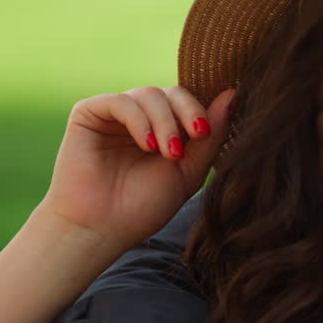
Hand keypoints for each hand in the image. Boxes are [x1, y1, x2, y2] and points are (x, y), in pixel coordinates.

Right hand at [38, 86, 234, 248]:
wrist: (100, 230)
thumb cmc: (143, 207)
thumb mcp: (188, 172)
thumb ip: (210, 136)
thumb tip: (233, 95)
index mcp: (164, 129)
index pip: (189, 102)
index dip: (200, 111)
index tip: (205, 134)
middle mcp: (140, 117)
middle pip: (172, 92)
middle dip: (187, 112)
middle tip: (194, 137)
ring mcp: (114, 114)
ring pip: (149, 94)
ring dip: (165, 122)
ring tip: (168, 153)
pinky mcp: (89, 113)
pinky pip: (120, 101)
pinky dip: (139, 120)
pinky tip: (146, 145)